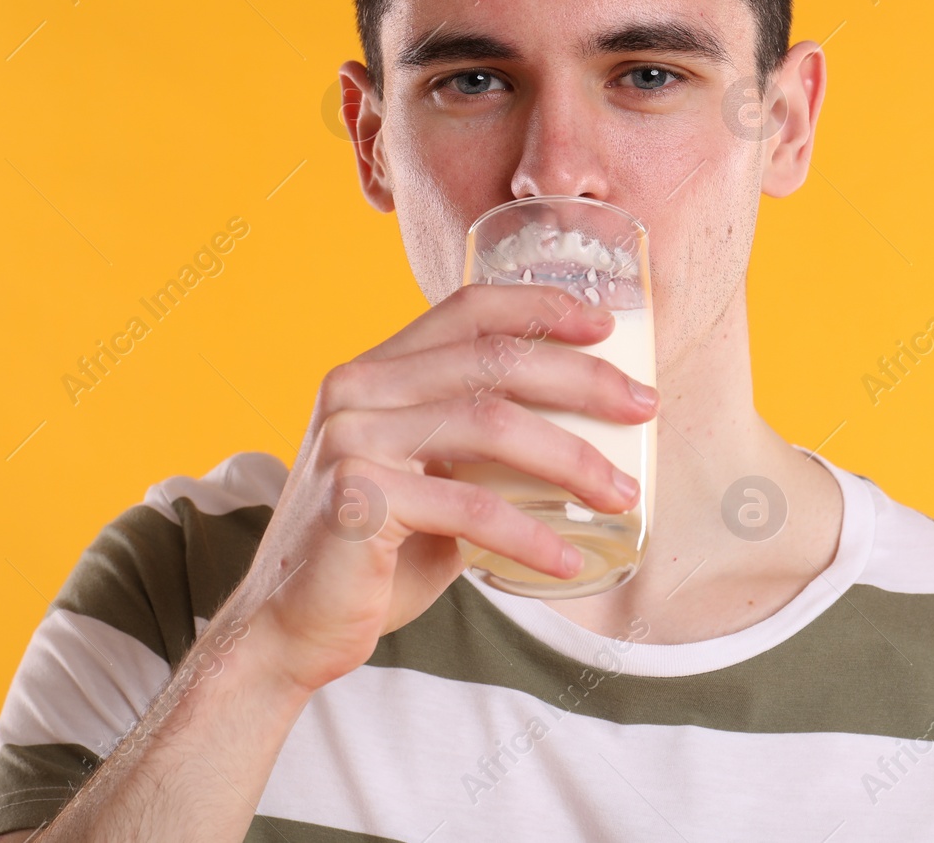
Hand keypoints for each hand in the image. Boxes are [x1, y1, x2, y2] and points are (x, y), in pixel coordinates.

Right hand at [226, 282, 658, 694]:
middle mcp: (356, 389)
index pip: (466, 309)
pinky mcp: (358, 498)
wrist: (290, 627)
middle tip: (644, 407)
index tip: (606, 326)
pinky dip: (532, 534)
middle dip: (584, 379)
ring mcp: (352, 439)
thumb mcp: (428, 479)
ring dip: (573, 459)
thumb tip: (586, 434)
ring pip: (491, 424)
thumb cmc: (374, 555)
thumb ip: (477, 446)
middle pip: (493, 360)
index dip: (541, 306)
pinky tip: (568, 560)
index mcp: (373, 371)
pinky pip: (470, 506)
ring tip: (624, 495)